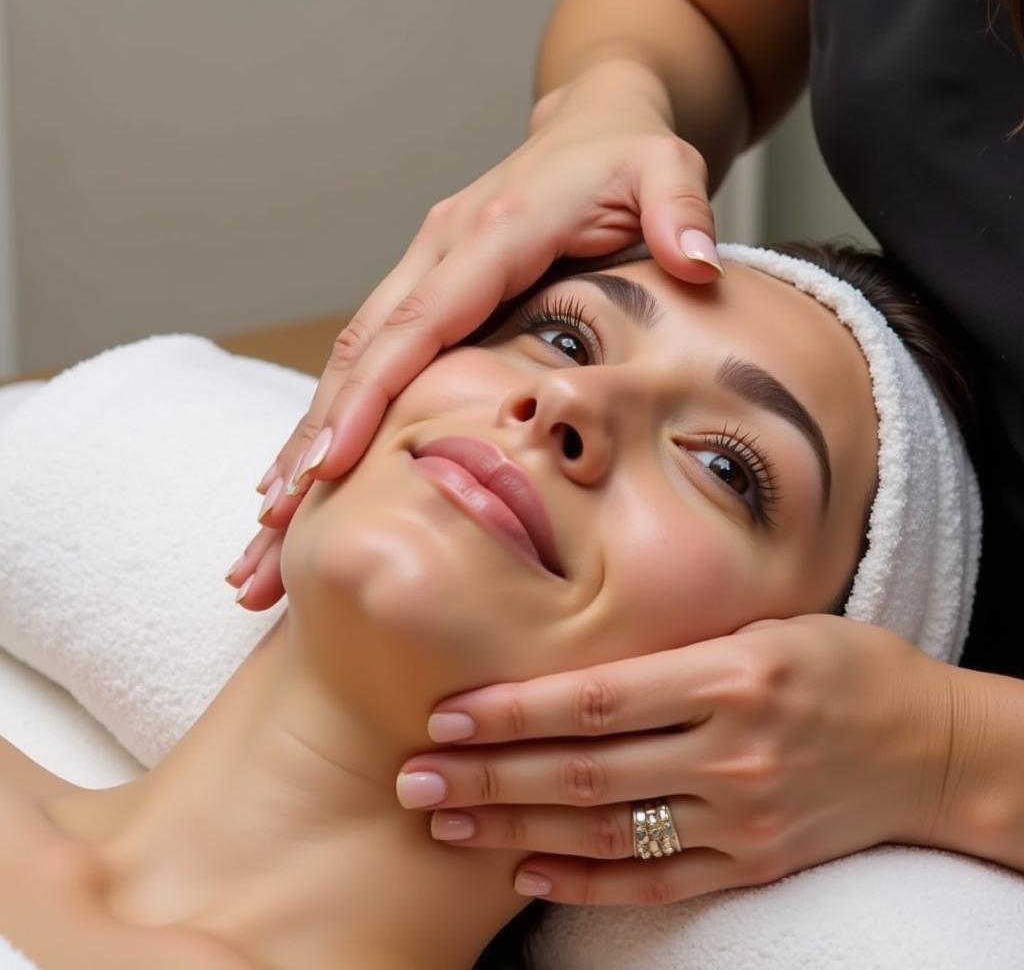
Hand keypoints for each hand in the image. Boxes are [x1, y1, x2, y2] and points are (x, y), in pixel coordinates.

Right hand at [225, 62, 721, 606]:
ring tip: (261, 530)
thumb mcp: (665, 168)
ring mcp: (422, 271)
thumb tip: (694, 262)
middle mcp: (436, 254)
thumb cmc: (626, 158)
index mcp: (489, 236)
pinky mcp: (422, 289)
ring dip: (301, 445)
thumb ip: (679, 210)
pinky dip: (330, 419)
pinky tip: (302, 474)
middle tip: (267, 534)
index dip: (368, 400)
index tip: (326, 472)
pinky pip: (365, 358)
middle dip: (309, 446)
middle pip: (356, 356)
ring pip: (343, 363)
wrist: (590, 123)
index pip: (415, 328)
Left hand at [395, 616, 957, 904]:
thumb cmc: (842, 664)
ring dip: (517, 830)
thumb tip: (579, 661)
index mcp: (731, 676)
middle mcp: (731, 751)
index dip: (515, 710)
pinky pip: (656, 880)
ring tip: (448, 824)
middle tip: (415, 778)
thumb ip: (679, 648)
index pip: (596, 698)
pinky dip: (586, 880)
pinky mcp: (754, 863)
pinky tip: (527, 873)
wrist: (930, 746)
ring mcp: (742, 817)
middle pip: (584, 770)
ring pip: (606, 830)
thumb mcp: (768, 626)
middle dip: (490, 776)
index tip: (447, 714)